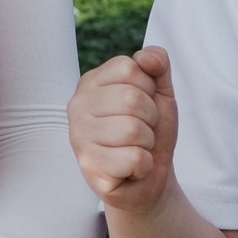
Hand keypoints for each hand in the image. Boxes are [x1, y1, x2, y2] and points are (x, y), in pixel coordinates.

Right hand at [69, 47, 180, 211]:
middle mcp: (77, 107)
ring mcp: (79, 138)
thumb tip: (145, 57)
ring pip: (134, 130)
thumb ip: (157, 64)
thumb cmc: (150, 132)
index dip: (148, 89)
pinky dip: (144, 166)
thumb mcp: (160, 93)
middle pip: (132, 98)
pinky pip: (134, 159)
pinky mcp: (89, 168)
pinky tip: (130, 169)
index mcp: (91, 83)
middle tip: (141, 133)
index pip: (130, 68)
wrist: (149, 179)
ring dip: (147, 144)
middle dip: (150, 119)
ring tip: (135, 149)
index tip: (142, 106)